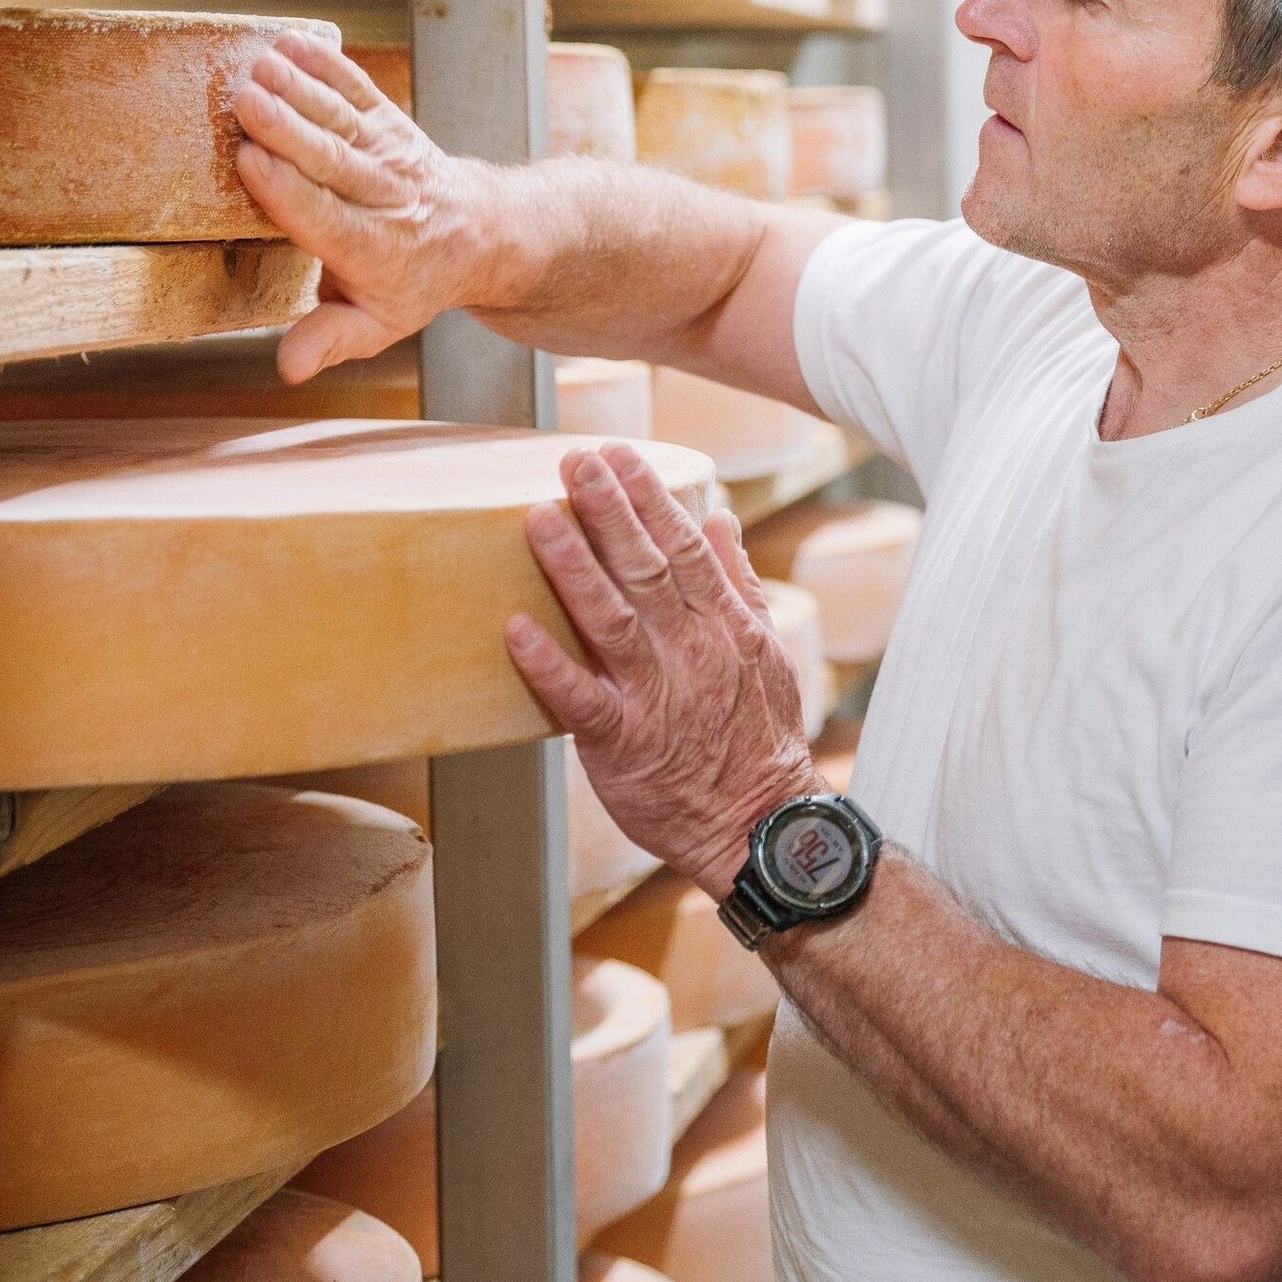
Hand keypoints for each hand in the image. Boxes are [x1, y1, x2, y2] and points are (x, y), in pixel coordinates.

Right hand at [231, 32, 498, 382]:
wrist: (480, 234)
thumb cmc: (412, 283)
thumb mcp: (376, 325)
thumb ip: (328, 340)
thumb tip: (287, 369)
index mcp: (376, 252)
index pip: (328, 219)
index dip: (289, 191)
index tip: (250, 163)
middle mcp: (386, 198)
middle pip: (334, 160)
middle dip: (290, 130)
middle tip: (246, 102)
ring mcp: (391, 153)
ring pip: (344, 120)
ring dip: (302, 89)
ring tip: (261, 67)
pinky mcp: (392, 121)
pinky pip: (361, 89)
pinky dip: (329, 64)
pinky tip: (291, 42)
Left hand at [508, 443, 824, 897]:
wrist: (760, 825)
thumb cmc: (760, 740)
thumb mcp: (767, 653)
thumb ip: (739, 583)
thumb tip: (719, 518)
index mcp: (723, 626)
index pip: (685, 547)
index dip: (651, 498)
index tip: (622, 456)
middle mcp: (689, 652)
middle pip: (645, 568)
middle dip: (608, 511)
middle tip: (574, 462)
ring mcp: (654, 695)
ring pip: (609, 619)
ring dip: (572, 566)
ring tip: (540, 517)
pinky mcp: (619, 742)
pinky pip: (578, 698)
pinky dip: (546, 663)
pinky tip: (513, 628)